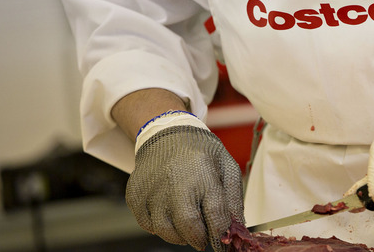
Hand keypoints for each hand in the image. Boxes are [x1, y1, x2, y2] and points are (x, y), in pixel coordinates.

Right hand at [126, 114, 244, 250]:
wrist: (167, 134)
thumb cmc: (201, 152)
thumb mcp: (227, 167)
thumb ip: (234, 199)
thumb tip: (237, 229)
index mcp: (204, 174)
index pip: (216, 215)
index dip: (221, 236)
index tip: (223, 246)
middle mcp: (176, 182)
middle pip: (188, 227)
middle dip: (199, 239)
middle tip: (204, 239)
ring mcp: (153, 189)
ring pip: (165, 231)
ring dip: (180, 236)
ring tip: (188, 226)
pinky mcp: (136, 195)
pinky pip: (147, 225)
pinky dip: (160, 227)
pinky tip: (170, 214)